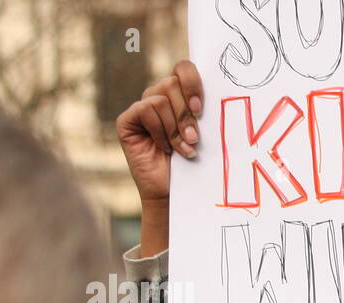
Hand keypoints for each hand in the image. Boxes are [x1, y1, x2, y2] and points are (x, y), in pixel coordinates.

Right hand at [116, 59, 202, 203]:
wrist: (173, 193)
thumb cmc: (192, 164)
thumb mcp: (202, 134)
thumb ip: (201, 111)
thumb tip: (216, 90)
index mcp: (179, 96)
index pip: (183, 69)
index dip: (192, 82)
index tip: (201, 108)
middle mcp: (158, 97)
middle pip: (172, 83)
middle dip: (186, 114)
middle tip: (194, 137)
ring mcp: (141, 108)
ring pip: (160, 98)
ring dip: (175, 128)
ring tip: (183, 149)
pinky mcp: (127, 120)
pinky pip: (145, 110)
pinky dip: (158, 130)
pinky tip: (164, 148)